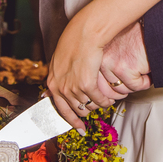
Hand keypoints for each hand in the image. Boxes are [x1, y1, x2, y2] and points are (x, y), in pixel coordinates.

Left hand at [47, 16, 117, 133]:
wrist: (84, 33)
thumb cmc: (74, 42)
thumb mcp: (59, 61)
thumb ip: (58, 78)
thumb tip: (52, 92)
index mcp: (52, 82)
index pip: (61, 109)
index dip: (72, 121)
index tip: (80, 128)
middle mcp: (61, 87)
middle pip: (77, 110)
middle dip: (89, 110)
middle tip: (98, 106)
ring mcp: (73, 87)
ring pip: (89, 106)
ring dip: (99, 105)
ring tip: (107, 100)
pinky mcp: (86, 84)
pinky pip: (99, 100)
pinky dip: (106, 101)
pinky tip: (110, 98)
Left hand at [100, 22, 151, 93]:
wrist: (151, 28)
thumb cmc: (136, 35)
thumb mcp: (115, 47)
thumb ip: (107, 64)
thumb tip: (105, 89)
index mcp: (97, 56)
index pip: (95, 84)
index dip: (107, 91)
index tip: (114, 92)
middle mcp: (102, 61)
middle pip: (109, 90)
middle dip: (122, 89)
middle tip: (132, 82)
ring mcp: (114, 65)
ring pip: (123, 89)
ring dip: (135, 84)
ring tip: (141, 72)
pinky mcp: (127, 69)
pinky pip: (137, 86)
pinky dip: (146, 82)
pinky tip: (147, 70)